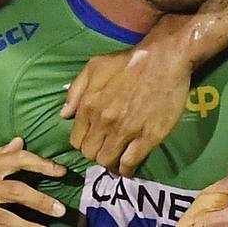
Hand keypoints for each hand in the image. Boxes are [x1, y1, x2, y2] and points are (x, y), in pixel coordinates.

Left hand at [61, 34, 190, 175]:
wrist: (163, 59)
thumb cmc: (128, 61)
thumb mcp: (94, 66)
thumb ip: (76, 90)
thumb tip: (64, 115)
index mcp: (89, 105)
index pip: (76, 140)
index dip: (84, 142)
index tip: (93, 139)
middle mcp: (104, 122)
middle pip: (90, 154)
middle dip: (95, 153)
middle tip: (106, 148)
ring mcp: (126, 131)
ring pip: (108, 161)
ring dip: (110, 163)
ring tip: (116, 159)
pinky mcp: (147, 137)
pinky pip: (130, 163)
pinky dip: (126, 169)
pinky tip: (128, 167)